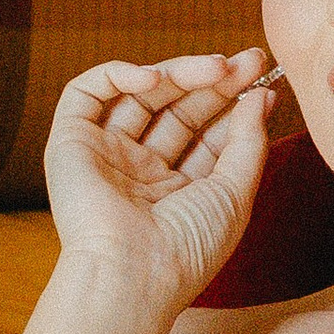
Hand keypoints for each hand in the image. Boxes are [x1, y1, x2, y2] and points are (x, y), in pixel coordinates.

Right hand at [44, 51, 278, 311]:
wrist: (133, 273)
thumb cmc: (188, 247)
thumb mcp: (236, 192)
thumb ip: (249, 141)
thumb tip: (262, 95)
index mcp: (179, 189)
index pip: (208, 132)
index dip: (234, 102)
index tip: (263, 77)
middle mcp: (142, 170)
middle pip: (179, 109)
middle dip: (214, 82)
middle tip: (247, 60)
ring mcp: (107, 155)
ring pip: (142, 95)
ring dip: (180, 73)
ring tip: (216, 67)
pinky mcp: (71, 142)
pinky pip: (89, 92)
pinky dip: (121, 75)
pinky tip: (156, 78)